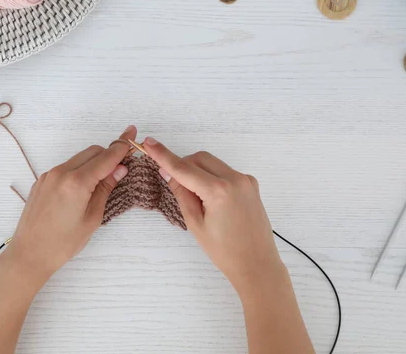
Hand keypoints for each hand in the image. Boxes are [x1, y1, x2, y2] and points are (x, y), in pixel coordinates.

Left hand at [2, 125, 136, 290]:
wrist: (29, 253)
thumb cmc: (64, 242)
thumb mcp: (93, 217)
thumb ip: (106, 188)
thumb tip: (120, 169)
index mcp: (77, 182)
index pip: (106, 157)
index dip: (122, 146)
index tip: (132, 134)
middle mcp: (61, 173)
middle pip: (92, 152)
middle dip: (109, 156)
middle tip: (122, 168)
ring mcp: (49, 175)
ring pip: (79, 158)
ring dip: (94, 163)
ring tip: (102, 182)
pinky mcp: (42, 181)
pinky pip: (66, 167)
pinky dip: (79, 170)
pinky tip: (83, 188)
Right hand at [143, 137, 282, 298]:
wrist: (257, 264)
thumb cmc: (224, 251)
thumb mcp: (195, 223)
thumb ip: (181, 193)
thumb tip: (168, 172)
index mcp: (219, 191)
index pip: (184, 168)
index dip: (163, 155)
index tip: (149, 142)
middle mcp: (235, 179)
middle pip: (199, 159)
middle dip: (183, 166)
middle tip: (174, 184)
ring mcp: (246, 180)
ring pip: (212, 163)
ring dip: (198, 171)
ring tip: (196, 198)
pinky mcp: (251, 184)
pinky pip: (224, 171)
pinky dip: (212, 177)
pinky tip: (211, 199)